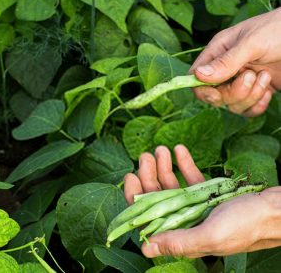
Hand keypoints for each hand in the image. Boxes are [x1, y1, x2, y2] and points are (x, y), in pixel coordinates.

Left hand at [124, 145, 280, 258]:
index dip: (136, 199)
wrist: (275, 209)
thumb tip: (146, 248)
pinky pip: (191, 177)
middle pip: (158, 197)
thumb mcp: (211, 236)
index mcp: (183, 235)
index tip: (130, 176)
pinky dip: (184, 163)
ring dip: (164, 166)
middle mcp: (186, 220)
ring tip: (161, 149)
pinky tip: (179, 149)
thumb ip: (178, 241)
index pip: (149, 218)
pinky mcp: (208, 193)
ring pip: (172, 185)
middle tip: (146, 155)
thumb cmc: (247, 226)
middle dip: (149, 175)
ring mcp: (196, 205)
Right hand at [191, 8, 280, 116]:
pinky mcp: (256, 92)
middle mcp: (226, 69)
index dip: (202, 89)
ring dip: (249, 97)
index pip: (196, 76)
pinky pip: (247, 110)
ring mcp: (241, 82)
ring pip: (231, 105)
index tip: (217, 92)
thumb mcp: (252, 43)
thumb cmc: (278, 30)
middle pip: (214, 96)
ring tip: (264, 77)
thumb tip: (198, 75)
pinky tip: (268, 91)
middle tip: (251, 76)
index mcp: (219, 52)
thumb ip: (226, 61)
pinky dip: (257, 106)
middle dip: (232, 93)